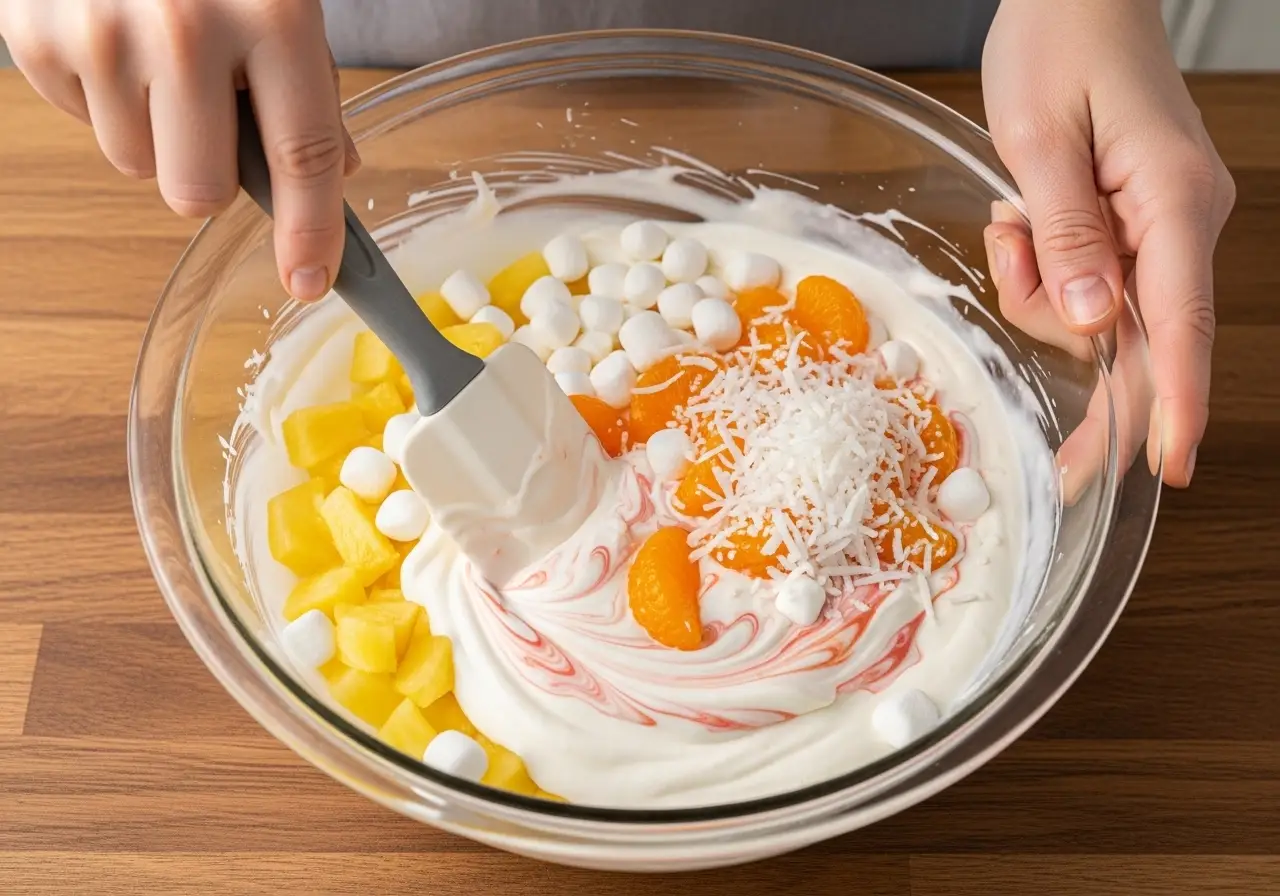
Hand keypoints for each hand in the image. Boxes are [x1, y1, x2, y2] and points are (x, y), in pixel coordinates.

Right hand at [0, 0, 359, 300]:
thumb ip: (309, 85)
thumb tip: (336, 174)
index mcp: (270, 15)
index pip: (303, 156)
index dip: (311, 233)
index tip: (311, 281)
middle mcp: (183, 29)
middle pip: (200, 192)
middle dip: (212, 175)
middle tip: (209, 116)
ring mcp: (98, 33)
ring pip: (138, 166)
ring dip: (155, 130)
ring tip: (155, 53)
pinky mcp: (32, 35)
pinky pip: (82, 123)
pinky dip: (102, 96)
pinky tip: (110, 35)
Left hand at [982, 0, 1234, 486]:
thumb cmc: (1059, 43)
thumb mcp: (1039, 141)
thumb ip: (1065, 236)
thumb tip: (1091, 324)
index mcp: (1170, 201)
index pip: (1179, 323)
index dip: (1171, 402)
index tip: (1166, 466)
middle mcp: (1180, 221)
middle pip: (1141, 338)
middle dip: (1085, 376)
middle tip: (1048, 402)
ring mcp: (1161, 223)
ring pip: (1101, 316)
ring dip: (1039, 294)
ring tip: (1010, 221)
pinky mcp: (1134, 222)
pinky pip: (1091, 282)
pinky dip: (1046, 273)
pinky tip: (1021, 224)